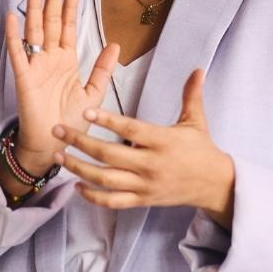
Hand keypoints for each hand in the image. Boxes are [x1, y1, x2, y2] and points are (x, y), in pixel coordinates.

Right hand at [4, 0, 118, 164]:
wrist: (54, 146)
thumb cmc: (71, 122)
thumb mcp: (93, 94)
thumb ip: (102, 69)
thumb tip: (116, 44)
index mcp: (66, 60)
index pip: (69, 26)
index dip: (71, 5)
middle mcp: (50, 59)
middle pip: (51, 21)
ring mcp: (36, 66)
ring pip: (35, 30)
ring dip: (35, 7)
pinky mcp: (23, 78)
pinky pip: (17, 53)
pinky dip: (14, 35)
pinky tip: (13, 16)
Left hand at [56, 70, 235, 227]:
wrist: (214, 185)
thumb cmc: (202, 149)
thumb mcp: (197, 121)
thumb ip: (192, 95)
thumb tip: (197, 69)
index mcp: (163, 141)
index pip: (131, 130)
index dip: (108, 120)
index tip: (86, 110)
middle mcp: (151, 165)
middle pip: (109, 155)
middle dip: (81, 143)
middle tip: (58, 130)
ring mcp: (145, 185)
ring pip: (106, 180)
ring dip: (79, 169)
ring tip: (59, 155)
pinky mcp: (143, 200)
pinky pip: (113, 202)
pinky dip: (93, 196)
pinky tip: (76, 185)